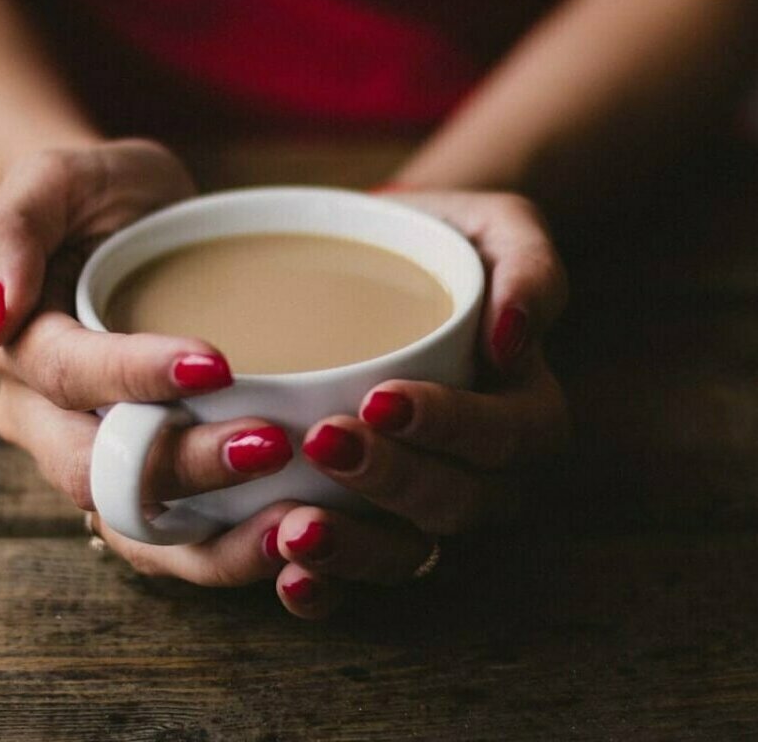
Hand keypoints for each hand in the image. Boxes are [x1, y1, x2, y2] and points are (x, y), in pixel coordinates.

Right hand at [0, 140, 295, 584]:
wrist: (136, 229)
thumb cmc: (100, 198)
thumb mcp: (54, 179)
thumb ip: (10, 230)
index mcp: (22, 351)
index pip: (69, 377)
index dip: (135, 376)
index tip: (218, 364)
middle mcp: (50, 422)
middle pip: (102, 470)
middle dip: (186, 466)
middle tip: (271, 445)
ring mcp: (102, 459)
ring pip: (138, 529)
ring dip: (214, 540)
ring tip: (296, 524)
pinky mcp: (155, 481)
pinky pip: (177, 541)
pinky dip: (230, 553)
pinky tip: (291, 537)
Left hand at [272, 191, 568, 618]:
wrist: (377, 269)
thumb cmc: (442, 245)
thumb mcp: (497, 227)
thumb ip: (529, 267)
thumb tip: (513, 339)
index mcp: (524, 409)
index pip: (509, 436)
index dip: (452, 427)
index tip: (383, 399)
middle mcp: (485, 473)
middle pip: (458, 502)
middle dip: (394, 482)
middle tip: (327, 444)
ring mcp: (428, 505)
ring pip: (411, 552)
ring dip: (356, 551)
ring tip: (296, 530)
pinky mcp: (374, 520)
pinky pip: (362, 569)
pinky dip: (328, 586)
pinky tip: (286, 574)